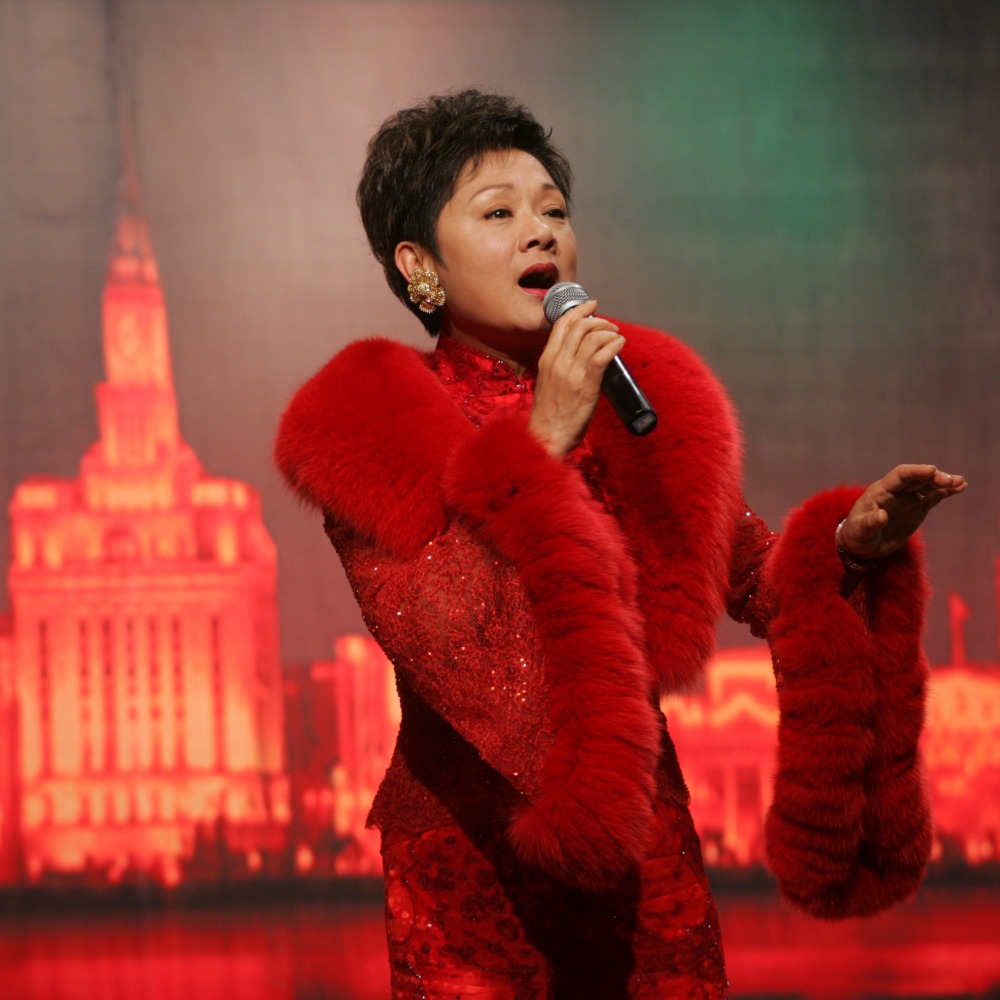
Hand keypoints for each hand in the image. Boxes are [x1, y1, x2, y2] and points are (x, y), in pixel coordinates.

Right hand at [528, 300, 624, 456]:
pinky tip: (619, 345)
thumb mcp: (547, 383)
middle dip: (598, 320)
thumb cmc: (549, 414)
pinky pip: (602, 355)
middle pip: (579, 326)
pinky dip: (614, 345)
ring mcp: (571, 372)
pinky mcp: (586, 384)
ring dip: (608, 332)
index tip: (591, 306)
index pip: (561, 325)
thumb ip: (559, 367)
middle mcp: (558, 362)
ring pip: (592, 337)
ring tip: (617, 336)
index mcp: (547, 360)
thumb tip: (578, 357)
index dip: (578, 310)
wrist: (547, 436)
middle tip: (610, 325)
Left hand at [837, 464, 966, 559]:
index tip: (932, 470)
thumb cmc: (857, 535)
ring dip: (943, 482)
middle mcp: (896, 491)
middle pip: (917, 478)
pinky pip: (933, 497)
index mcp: (880, 491)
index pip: (900, 475)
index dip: (916, 471)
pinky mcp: (917, 509)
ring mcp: (907, 499)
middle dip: (934, 477)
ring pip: (927, 486)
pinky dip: (945, 492)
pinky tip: (960, 488)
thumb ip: (869, 523)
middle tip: (951, 481)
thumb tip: (881, 516)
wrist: (862, 545)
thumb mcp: (860, 531)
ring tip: (961, 483)